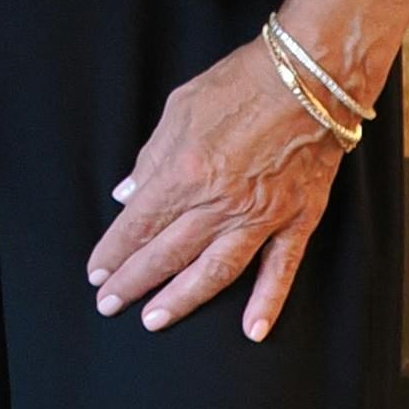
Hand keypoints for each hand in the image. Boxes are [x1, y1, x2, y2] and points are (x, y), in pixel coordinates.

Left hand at [89, 37, 353, 339]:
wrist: (311, 78)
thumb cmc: (241, 84)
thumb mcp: (179, 108)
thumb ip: (152, 157)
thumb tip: (129, 195)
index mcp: (184, 172)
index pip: (139, 224)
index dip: (114, 252)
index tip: (97, 273)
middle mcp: (219, 202)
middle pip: (168, 253)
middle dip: (135, 282)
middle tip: (111, 304)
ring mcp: (261, 216)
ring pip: (215, 271)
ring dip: (183, 299)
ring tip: (156, 320)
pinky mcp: (298, 220)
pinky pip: (281, 269)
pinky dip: (267, 302)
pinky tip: (252, 330)